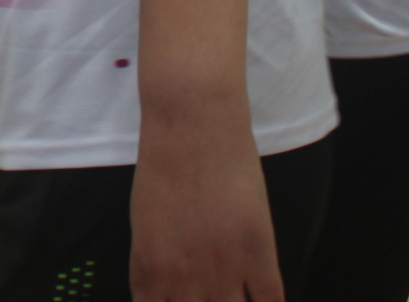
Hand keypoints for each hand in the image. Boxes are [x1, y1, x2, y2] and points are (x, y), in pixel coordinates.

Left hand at [128, 116, 282, 301]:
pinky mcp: (258, 254)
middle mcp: (184, 279)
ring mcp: (223, 269)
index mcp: (150, 271)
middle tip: (209, 295)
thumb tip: (170, 292)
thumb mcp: (146, 223)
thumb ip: (157, 266)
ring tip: (233, 296)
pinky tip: (263, 301)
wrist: (192, 125)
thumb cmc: (164, 166)